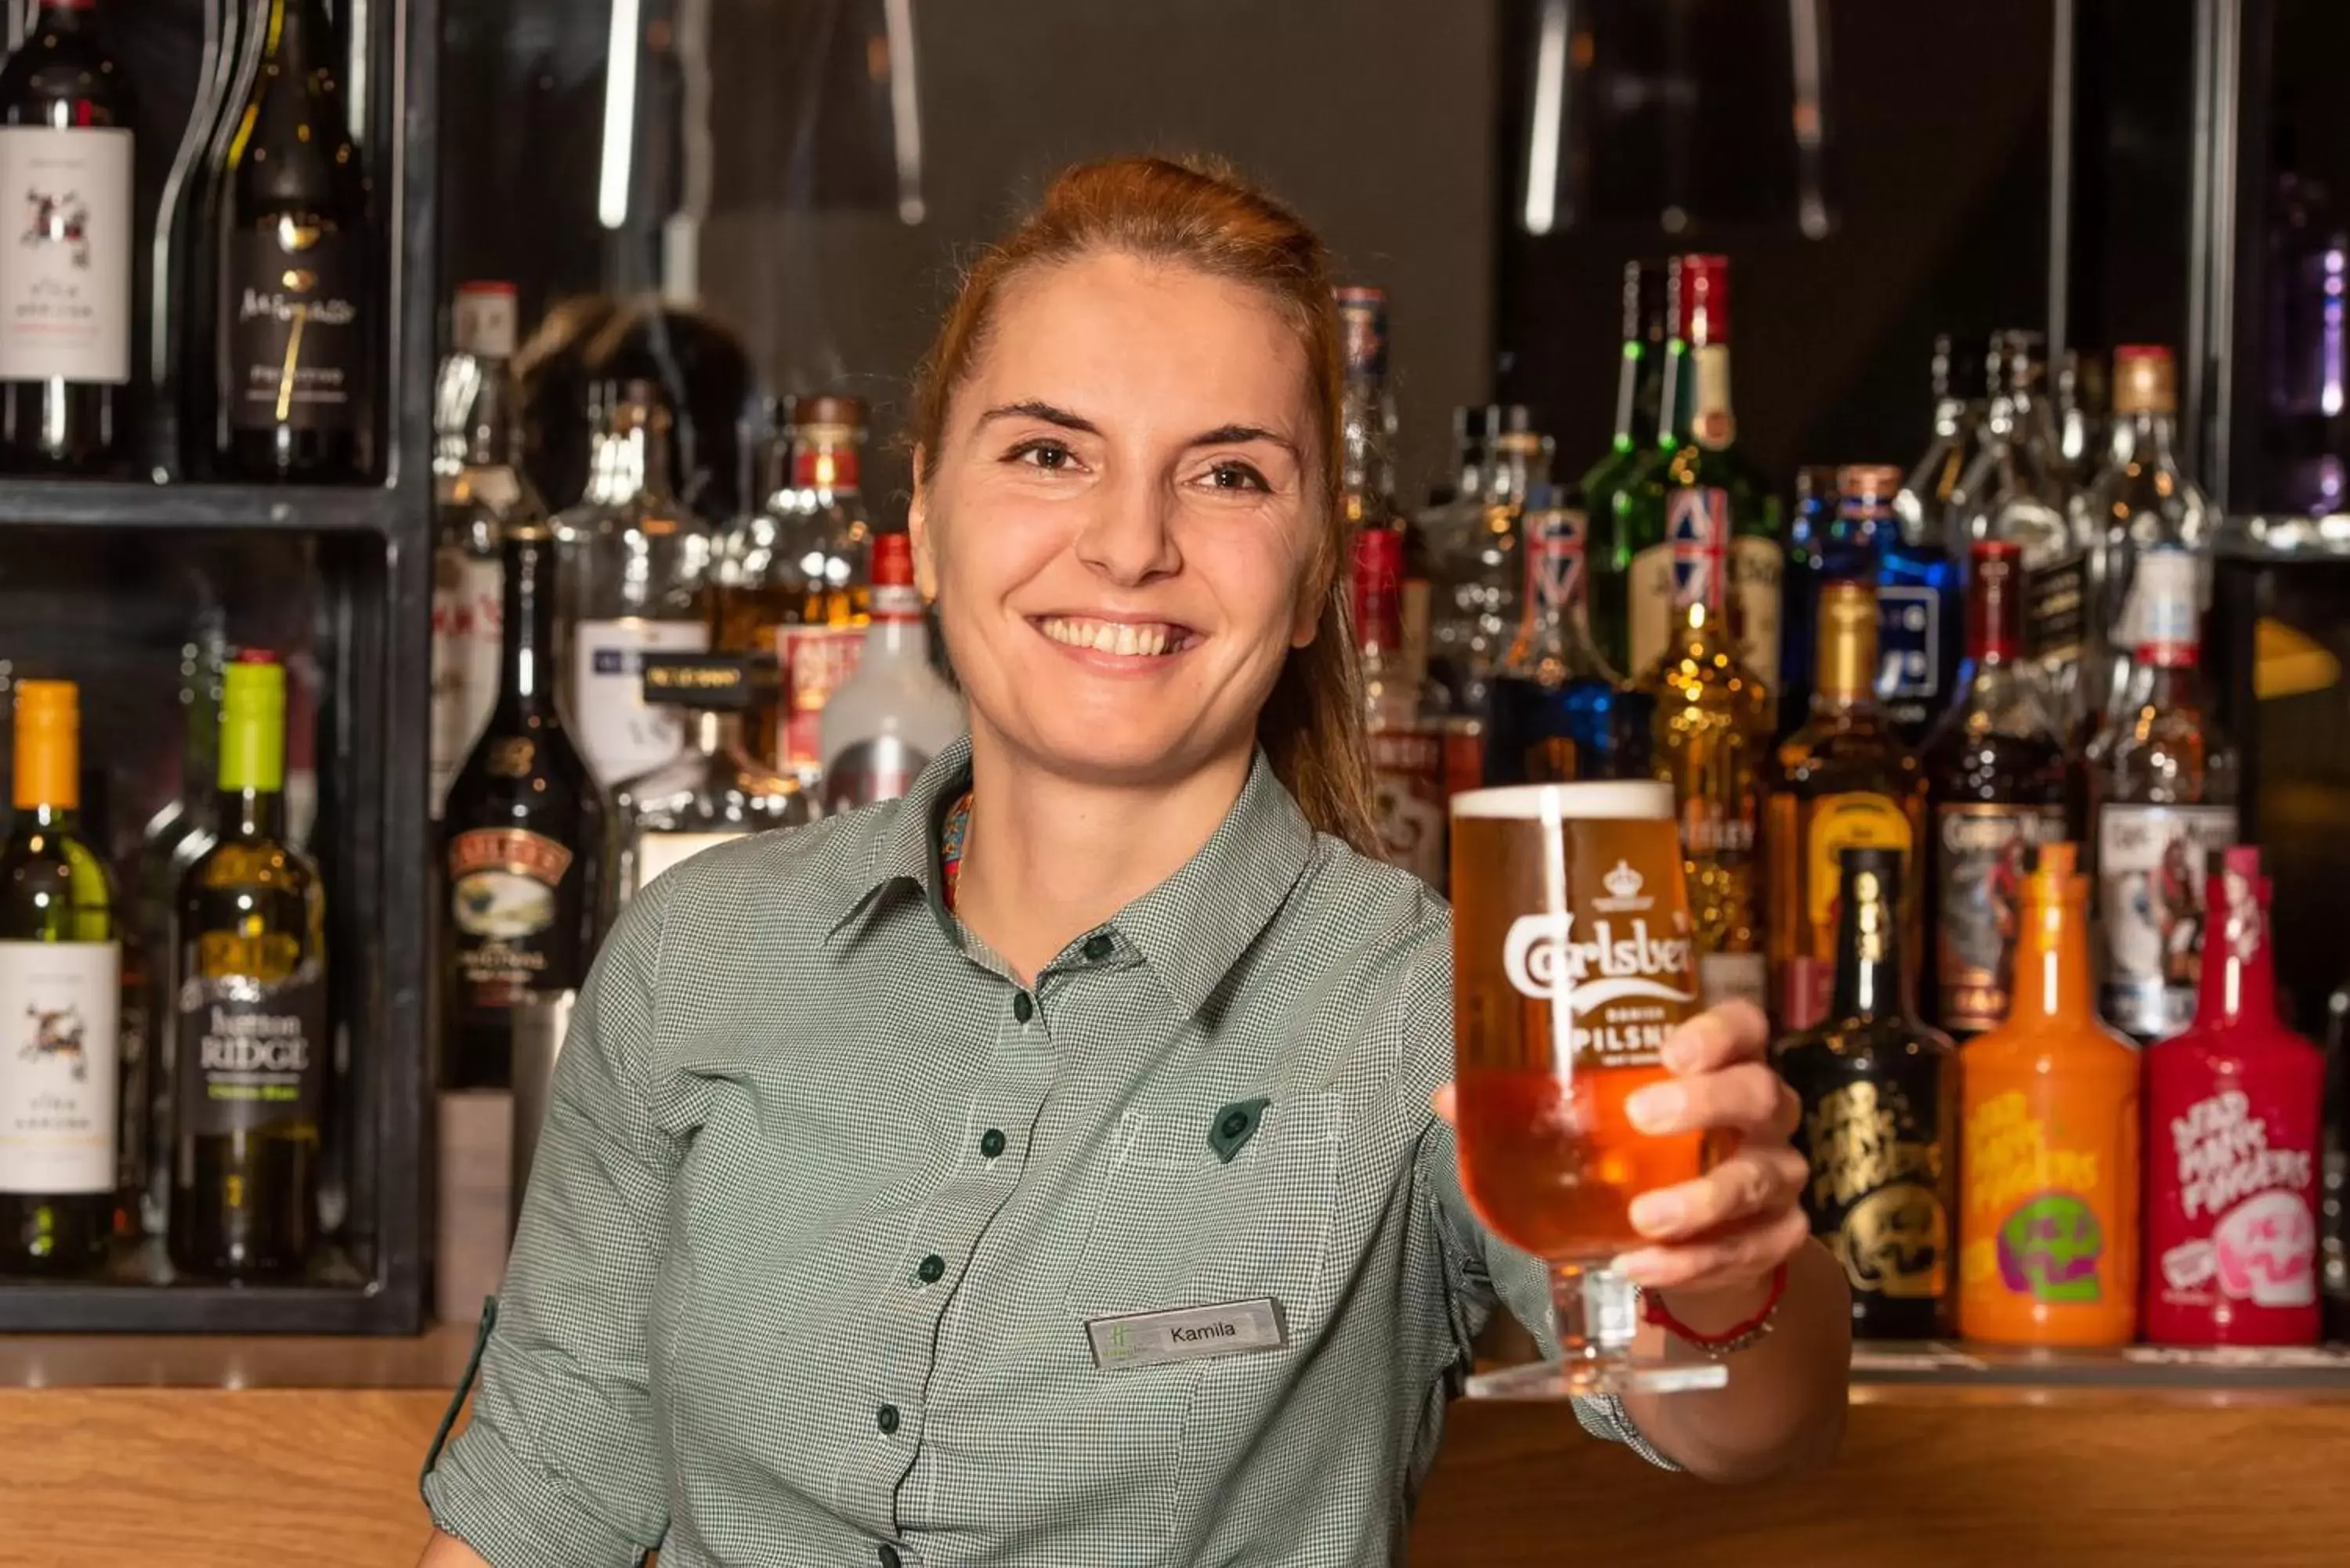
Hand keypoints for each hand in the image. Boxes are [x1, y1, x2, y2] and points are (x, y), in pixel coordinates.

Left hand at [1435, 999, 1807, 1313]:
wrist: (1689, 1234)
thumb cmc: (1635, 1150)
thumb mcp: (1593, 1118)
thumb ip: (1528, 1102)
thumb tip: (1450, 1099)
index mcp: (1721, 1063)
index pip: (1743, 1026)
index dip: (1717, 1032)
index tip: (1670, 1049)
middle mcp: (1762, 1112)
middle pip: (1759, 1093)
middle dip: (1705, 1105)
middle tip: (1642, 1117)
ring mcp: (1775, 1175)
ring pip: (1760, 1179)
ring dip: (1700, 1200)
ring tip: (1641, 1220)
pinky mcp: (1776, 1237)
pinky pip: (1749, 1250)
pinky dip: (1696, 1263)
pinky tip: (1643, 1267)